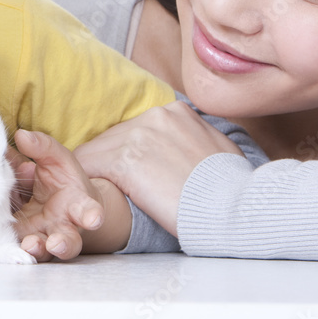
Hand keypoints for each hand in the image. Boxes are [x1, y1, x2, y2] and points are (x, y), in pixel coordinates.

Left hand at [0, 129, 104, 261]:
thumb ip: (42, 147)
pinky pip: (9, 248)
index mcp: (76, 205)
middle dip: (63, 244)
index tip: (93, 218)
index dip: (92, 215)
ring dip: (34, 249)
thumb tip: (21, 135)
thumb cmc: (61, 180)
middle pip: (68, 242)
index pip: (88, 210)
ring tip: (27, 246)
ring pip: (42, 251)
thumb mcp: (55, 159)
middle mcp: (62, 227)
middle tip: (55, 243)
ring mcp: (42, 238)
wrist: (53, 201)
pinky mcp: (20, 241)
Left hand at [74, 101, 243, 237]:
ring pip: (96, 151)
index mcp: (176, 112)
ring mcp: (138, 136)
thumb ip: (193, 140)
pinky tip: (85, 198)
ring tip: (93, 196)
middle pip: (112, 139)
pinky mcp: (125, 160)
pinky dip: (85, 181)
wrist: (232, 206)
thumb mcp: (216, 149)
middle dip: (109, 163)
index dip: (127, 155)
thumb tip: (187, 149)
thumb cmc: (230, 188)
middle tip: (107, 188)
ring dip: (95, 173)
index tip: (127, 176)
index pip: (134, 130)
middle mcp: (155, 116)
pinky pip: (89, 165)